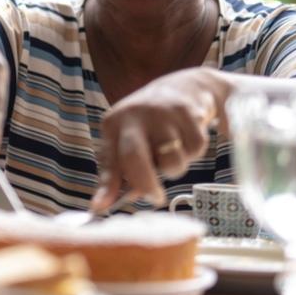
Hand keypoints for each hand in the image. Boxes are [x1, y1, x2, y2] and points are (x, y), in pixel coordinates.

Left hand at [93, 68, 223, 211]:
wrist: (187, 87)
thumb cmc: (151, 125)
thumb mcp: (127, 141)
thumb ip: (117, 173)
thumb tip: (102, 205)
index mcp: (114, 123)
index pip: (109, 160)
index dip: (107, 186)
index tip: (100, 208)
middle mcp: (134, 115)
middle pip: (134, 157)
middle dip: (145, 184)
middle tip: (155, 198)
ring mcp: (162, 112)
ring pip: (171, 161)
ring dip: (175, 167)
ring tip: (171, 152)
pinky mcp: (189, 112)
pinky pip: (195, 150)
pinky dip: (194, 152)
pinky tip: (187, 136)